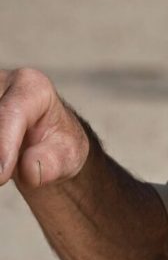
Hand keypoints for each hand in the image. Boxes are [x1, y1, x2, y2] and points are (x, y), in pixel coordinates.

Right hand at [0, 68, 88, 188]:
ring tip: (3, 175)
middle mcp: (1, 81)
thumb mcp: (68, 156)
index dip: (3, 145)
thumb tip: (30, 169)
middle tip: (1, 178)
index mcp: (33, 86)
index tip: (0, 177)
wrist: (43, 141)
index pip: (12, 112)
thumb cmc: (56, 146)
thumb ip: (52, 162)